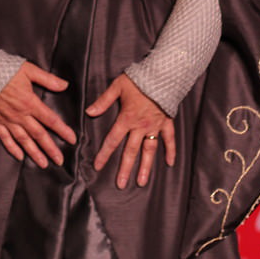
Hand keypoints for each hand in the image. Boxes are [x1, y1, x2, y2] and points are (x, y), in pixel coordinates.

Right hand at [0, 60, 76, 166]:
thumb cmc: (5, 69)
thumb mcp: (29, 70)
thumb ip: (47, 79)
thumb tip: (64, 85)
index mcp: (30, 102)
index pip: (50, 119)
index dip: (62, 130)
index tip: (72, 139)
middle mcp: (20, 114)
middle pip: (38, 134)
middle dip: (50, 148)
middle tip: (59, 160)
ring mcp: (7, 120)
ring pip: (23, 140)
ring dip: (34, 153)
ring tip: (43, 163)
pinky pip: (5, 138)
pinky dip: (12, 148)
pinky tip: (20, 157)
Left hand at [86, 73, 175, 188]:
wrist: (161, 74)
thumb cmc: (138, 79)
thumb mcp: (117, 86)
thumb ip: (103, 101)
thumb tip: (89, 112)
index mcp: (127, 118)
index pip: (112, 140)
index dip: (104, 154)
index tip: (98, 166)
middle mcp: (141, 126)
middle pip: (131, 151)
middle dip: (125, 168)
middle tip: (121, 185)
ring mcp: (155, 126)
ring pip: (149, 150)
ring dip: (145, 167)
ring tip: (142, 182)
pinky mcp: (166, 122)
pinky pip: (169, 139)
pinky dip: (171, 151)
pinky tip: (170, 163)